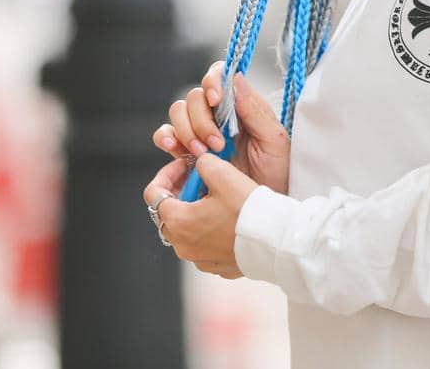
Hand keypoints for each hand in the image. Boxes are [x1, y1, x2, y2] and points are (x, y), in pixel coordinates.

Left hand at [142, 152, 257, 277]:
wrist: (276, 242)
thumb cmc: (249, 210)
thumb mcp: (223, 174)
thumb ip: (202, 163)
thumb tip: (199, 163)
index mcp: (178, 222)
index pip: (153, 194)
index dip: (166, 174)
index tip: (184, 167)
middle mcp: (183, 245)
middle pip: (169, 213)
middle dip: (181, 193)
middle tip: (201, 180)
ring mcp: (199, 259)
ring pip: (186, 230)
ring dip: (194, 212)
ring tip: (217, 199)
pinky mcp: (215, 266)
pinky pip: (203, 244)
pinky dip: (208, 230)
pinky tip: (228, 219)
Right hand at [153, 60, 289, 194]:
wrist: (262, 211)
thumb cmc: (277, 175)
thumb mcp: (274, 141)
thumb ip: (254, 109)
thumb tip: (235, 77)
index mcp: (239, 107)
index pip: (218, 77)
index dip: (212, 81)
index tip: (216, 100)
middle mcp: (217, 116)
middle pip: (193, 97)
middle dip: (201, 119)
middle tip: (216, 144)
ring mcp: (199, 134)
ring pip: (177, 113)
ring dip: (186, 130)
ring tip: (201, 153)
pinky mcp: (186, 154)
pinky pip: (166, 137)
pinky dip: (165, 138)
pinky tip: (174, 151)